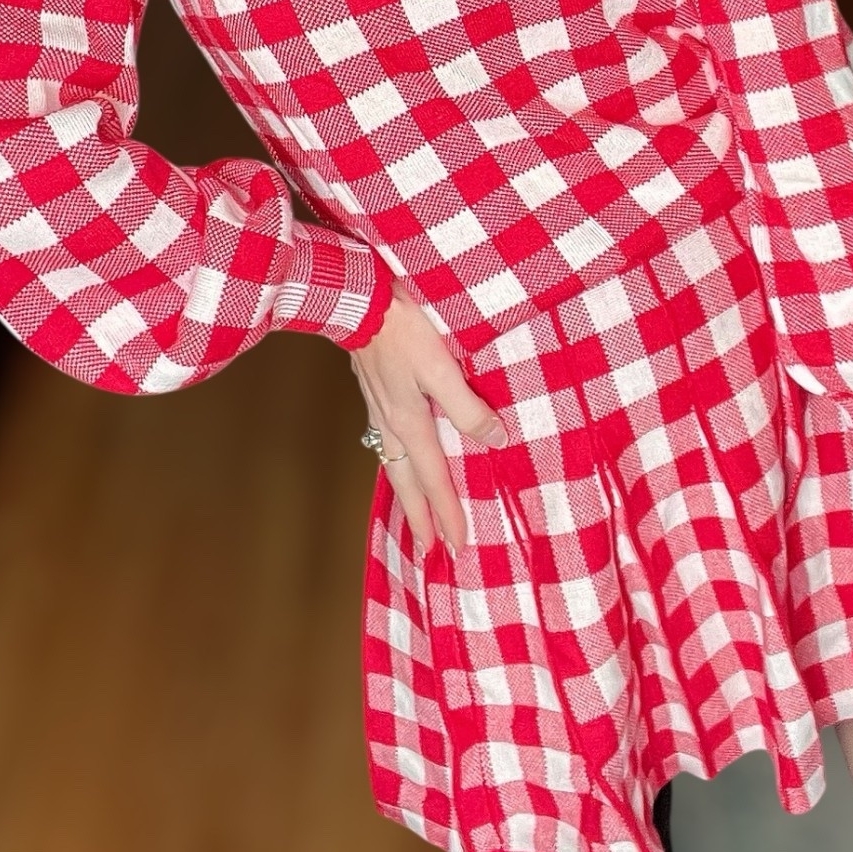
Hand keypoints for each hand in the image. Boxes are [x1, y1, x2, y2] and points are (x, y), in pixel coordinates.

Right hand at [349, 286, 508, 555]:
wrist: (357, 300)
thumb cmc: (402, 328)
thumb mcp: (441, 367)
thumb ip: (468, 406)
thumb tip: (495, 440)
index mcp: (410, 423)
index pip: (435, 480)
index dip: (448, 513)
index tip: (458, 546)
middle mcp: (390, 424)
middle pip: (407, 483)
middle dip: (420, 518)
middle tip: (430, 551)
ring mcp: (377, 409)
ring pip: (393, 464)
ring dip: (405, 494)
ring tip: (412, 515)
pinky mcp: (373, 392)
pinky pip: (384, 443)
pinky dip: (394, 463)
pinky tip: (398, 458)